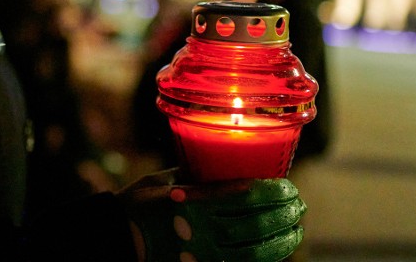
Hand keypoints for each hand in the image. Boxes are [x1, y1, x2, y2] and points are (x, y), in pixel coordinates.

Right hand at [117, 168, 304, 261]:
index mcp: (190, 203)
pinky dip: (264, 260)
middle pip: (255, 223)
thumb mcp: (162, 181)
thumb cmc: (134, 207)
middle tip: (299, 204)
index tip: (287, 185)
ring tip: (296, 229)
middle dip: (283, 213)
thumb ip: (195, 176)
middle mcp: (200, 230)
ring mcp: (203, 254)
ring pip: (255, 251)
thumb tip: (220, 164)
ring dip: (282, 239)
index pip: (242, 196)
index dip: (271, 191)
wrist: (116, 242)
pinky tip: (277, 252)